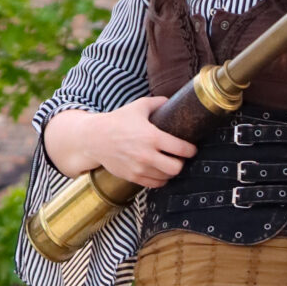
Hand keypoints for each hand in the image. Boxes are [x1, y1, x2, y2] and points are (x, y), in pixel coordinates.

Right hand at [45, 97, 194, 185]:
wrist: (94, 138)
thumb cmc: (117, 121)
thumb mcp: (138, 107)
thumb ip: (157, 103)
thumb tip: (171, 100)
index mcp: (152, 136)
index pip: (182, 149)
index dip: (191, 150)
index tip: (192, 149)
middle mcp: (147, 155)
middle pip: (177, 168)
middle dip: (182, 162)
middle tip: (179, 157)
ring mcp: (139, 168)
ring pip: (166, 177)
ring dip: (170, 171)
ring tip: (169, 163)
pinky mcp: (133, 177)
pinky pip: (155, 184)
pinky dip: (160, 179)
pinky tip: (159, 171)